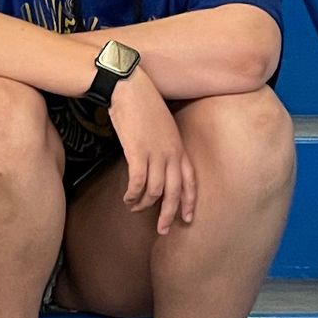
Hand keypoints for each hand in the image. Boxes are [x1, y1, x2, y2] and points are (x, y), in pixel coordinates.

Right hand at [106, 69, 197, 232]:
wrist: (129, 86)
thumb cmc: (142, 102)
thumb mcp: (161, 124)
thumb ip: (164, 144)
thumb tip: (157, 161)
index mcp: (179, 147)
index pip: (191, 181)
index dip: (189, 202)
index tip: (187, 218)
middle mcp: (171, 153)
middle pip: (174, 192)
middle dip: (169, 215)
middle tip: (162, 231)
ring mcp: (155, 153)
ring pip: (155, 191)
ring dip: (143, 205)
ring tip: (134, 208)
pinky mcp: (137, 152)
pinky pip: (137, 183)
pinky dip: (132, 195)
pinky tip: (126, 198)